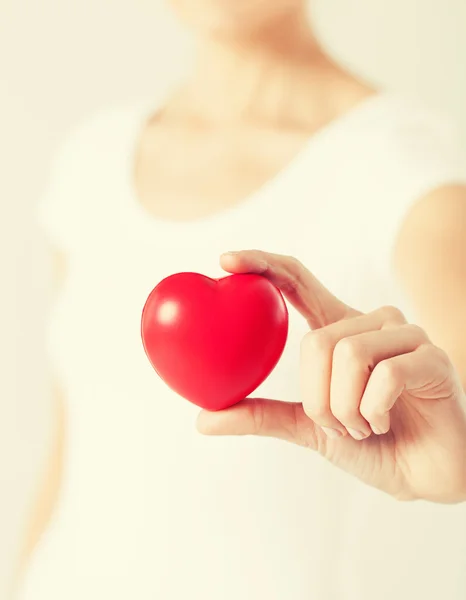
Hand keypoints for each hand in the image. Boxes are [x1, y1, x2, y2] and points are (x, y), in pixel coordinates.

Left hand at [197, 250, 465, 502]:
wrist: (424, 476)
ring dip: (345, 410)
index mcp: (340, 330)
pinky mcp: (432, 358)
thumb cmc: (371, 443)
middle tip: (340, 427)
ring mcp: (406, 335)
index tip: (225, 260)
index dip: (263, 264)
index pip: (298, 281)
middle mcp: (372, 322)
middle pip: (318, 340)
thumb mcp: (309, 428)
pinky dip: (373, 412)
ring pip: (348, 354)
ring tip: (364, 427)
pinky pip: (384, 375)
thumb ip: (262, 415)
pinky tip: (385, 423)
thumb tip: (203, 419)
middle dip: (319, 400)